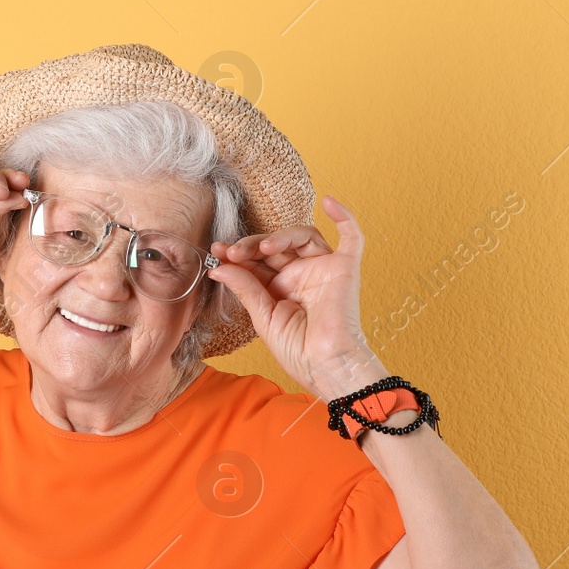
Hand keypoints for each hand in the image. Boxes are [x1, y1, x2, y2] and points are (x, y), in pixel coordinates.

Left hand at [206, 194, 384, 398]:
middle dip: (250, 245)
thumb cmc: (299, 352)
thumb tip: (219, 265)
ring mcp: (324, 270)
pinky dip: (343, 216)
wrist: (326, 367)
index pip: (257, 262)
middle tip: (231, 251)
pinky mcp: (345, 269)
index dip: (237, 254)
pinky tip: (329, 201)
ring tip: (262, 248)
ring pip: (302, 237)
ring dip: (280, 236)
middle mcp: (302, 275)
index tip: (216, 252)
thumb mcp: (263, 318)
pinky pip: (352, 237)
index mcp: (281, 288)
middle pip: (276, 246)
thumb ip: (245, 288)